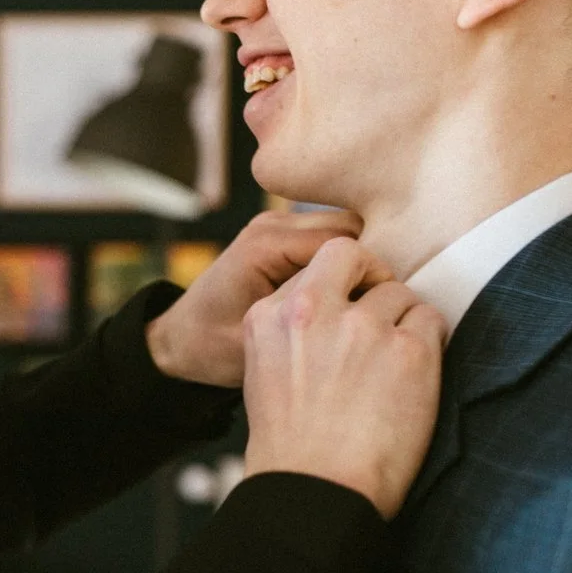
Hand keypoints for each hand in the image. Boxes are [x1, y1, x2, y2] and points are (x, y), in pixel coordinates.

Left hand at [146, 209, 367, 387]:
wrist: (181, 340)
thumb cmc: (214, 348)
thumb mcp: (263, 339)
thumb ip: (307, 316)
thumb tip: (362, 306)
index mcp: (266, 244)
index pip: (342, 243)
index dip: (372, 272)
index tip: (390, 307)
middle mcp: (273, 224)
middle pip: (350, 226)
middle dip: (371, 262)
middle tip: (388, 304)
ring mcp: (278, 225)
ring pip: (345, 229)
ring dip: (360, 261)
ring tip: (373, 300)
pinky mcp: (283, 236)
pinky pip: (330, 238)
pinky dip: (345, 262)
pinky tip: (354, 294)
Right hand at [240, 239, 445, 518]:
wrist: (316, 493)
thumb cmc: (293, 447)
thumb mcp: (266, 373)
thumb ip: (293, 333)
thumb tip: (334, 311)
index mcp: (269, 316)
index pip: (314, 268)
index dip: (338, 287)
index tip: (347, 311)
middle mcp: (312, 311)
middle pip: (352, 254)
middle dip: (371, 274)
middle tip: (380, 310)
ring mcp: (362, 328)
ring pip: (399, 292)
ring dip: (402, 322)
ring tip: (394, 367)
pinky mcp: (409, 351)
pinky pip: (432, 320)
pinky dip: (428, 344)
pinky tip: (413, 379)